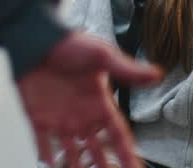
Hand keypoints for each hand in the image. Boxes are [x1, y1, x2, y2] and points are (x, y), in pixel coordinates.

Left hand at [16, 32, 161, 167]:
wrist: (36, 39)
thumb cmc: (69, 43)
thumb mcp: (101, 56)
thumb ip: (126, 69)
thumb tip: (156, 74)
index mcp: (100, 104)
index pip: (118, 136)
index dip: (128, 155)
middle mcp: (82, 116)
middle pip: (97, 151)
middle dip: (104, 166)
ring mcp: (61, 119)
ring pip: (72, 154)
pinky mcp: (39, 118)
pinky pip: (43, 145)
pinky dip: (47, 158)